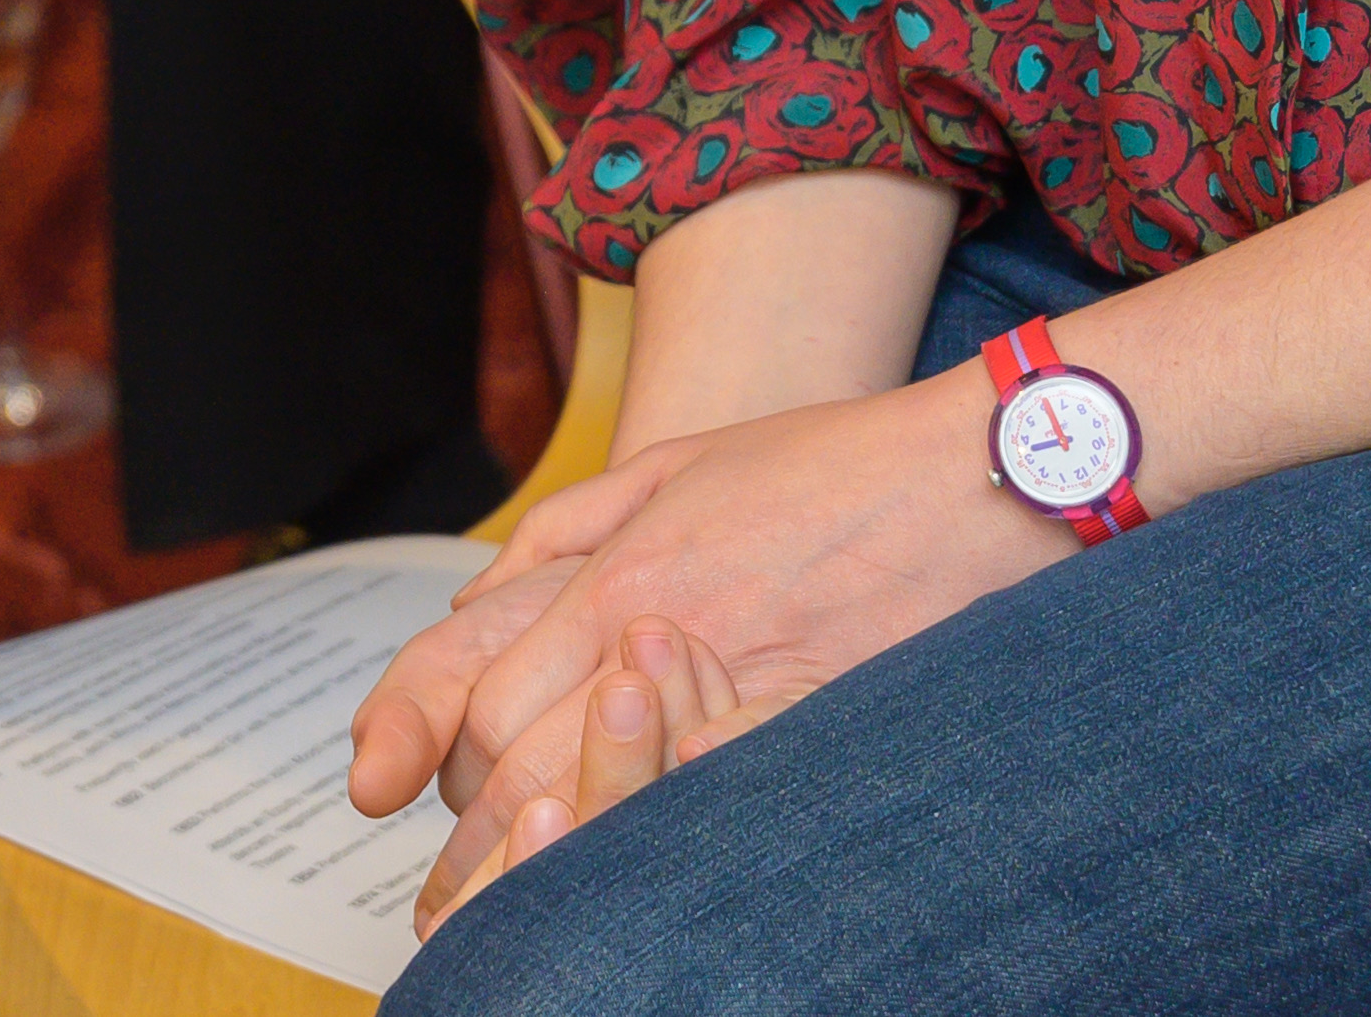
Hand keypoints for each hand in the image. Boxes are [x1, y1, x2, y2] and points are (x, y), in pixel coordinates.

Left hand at [351, 367, 1056, 934]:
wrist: (975, 472)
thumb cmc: (828, 464)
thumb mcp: (675, 465)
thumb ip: (564, 536)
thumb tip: (474, 605)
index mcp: (614, 570)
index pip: (472, 682)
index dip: (423, 747)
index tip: (395, 794)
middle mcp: (653, 629)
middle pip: (511, 757)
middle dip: (470, 832)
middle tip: (450, 890)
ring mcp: (728, 684)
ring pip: (590, 798)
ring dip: (543, 858)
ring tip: (514, 907)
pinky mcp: (799, 727)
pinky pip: (699, 808)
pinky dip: (649, 848)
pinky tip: (630, 881)